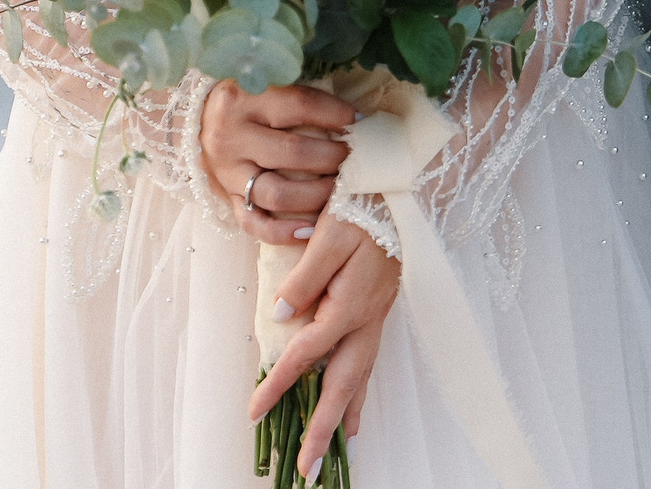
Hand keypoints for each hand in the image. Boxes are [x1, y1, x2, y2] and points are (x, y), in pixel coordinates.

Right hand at [200, 80, 355, 244]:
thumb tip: (353, 114)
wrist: (194, 115)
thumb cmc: (242, 97)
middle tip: (355, 159)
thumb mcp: (261, 82)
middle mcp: (231, 135)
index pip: (300, 105)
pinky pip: (253, 222)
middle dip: (334, 158)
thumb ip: (296, 93)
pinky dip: (282, 232)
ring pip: (277, 193)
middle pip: (294, 152)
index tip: (360, 121)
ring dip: (316, 195)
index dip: (336, 114)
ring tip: (340, 190)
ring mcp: (226, 170)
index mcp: (243, 98)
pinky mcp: (224, 196)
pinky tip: (309, 230)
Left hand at [247, 216, 400, 478]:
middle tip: (306, 468)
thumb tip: (280, 316)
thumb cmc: (359, 206)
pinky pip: (369, 365)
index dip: (278, 384)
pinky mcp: (378, 314)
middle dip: (322, 429)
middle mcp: (365, 321)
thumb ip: (304, 277)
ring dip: (345, 419)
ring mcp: (375, 320)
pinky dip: (362, 394)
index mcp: (348, 305)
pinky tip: (358, 411)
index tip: (254, 411)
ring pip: (360, 380)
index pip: (305, 354)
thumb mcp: (327, 234)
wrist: (397, 191)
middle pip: (342, 385)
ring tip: (336, 454)